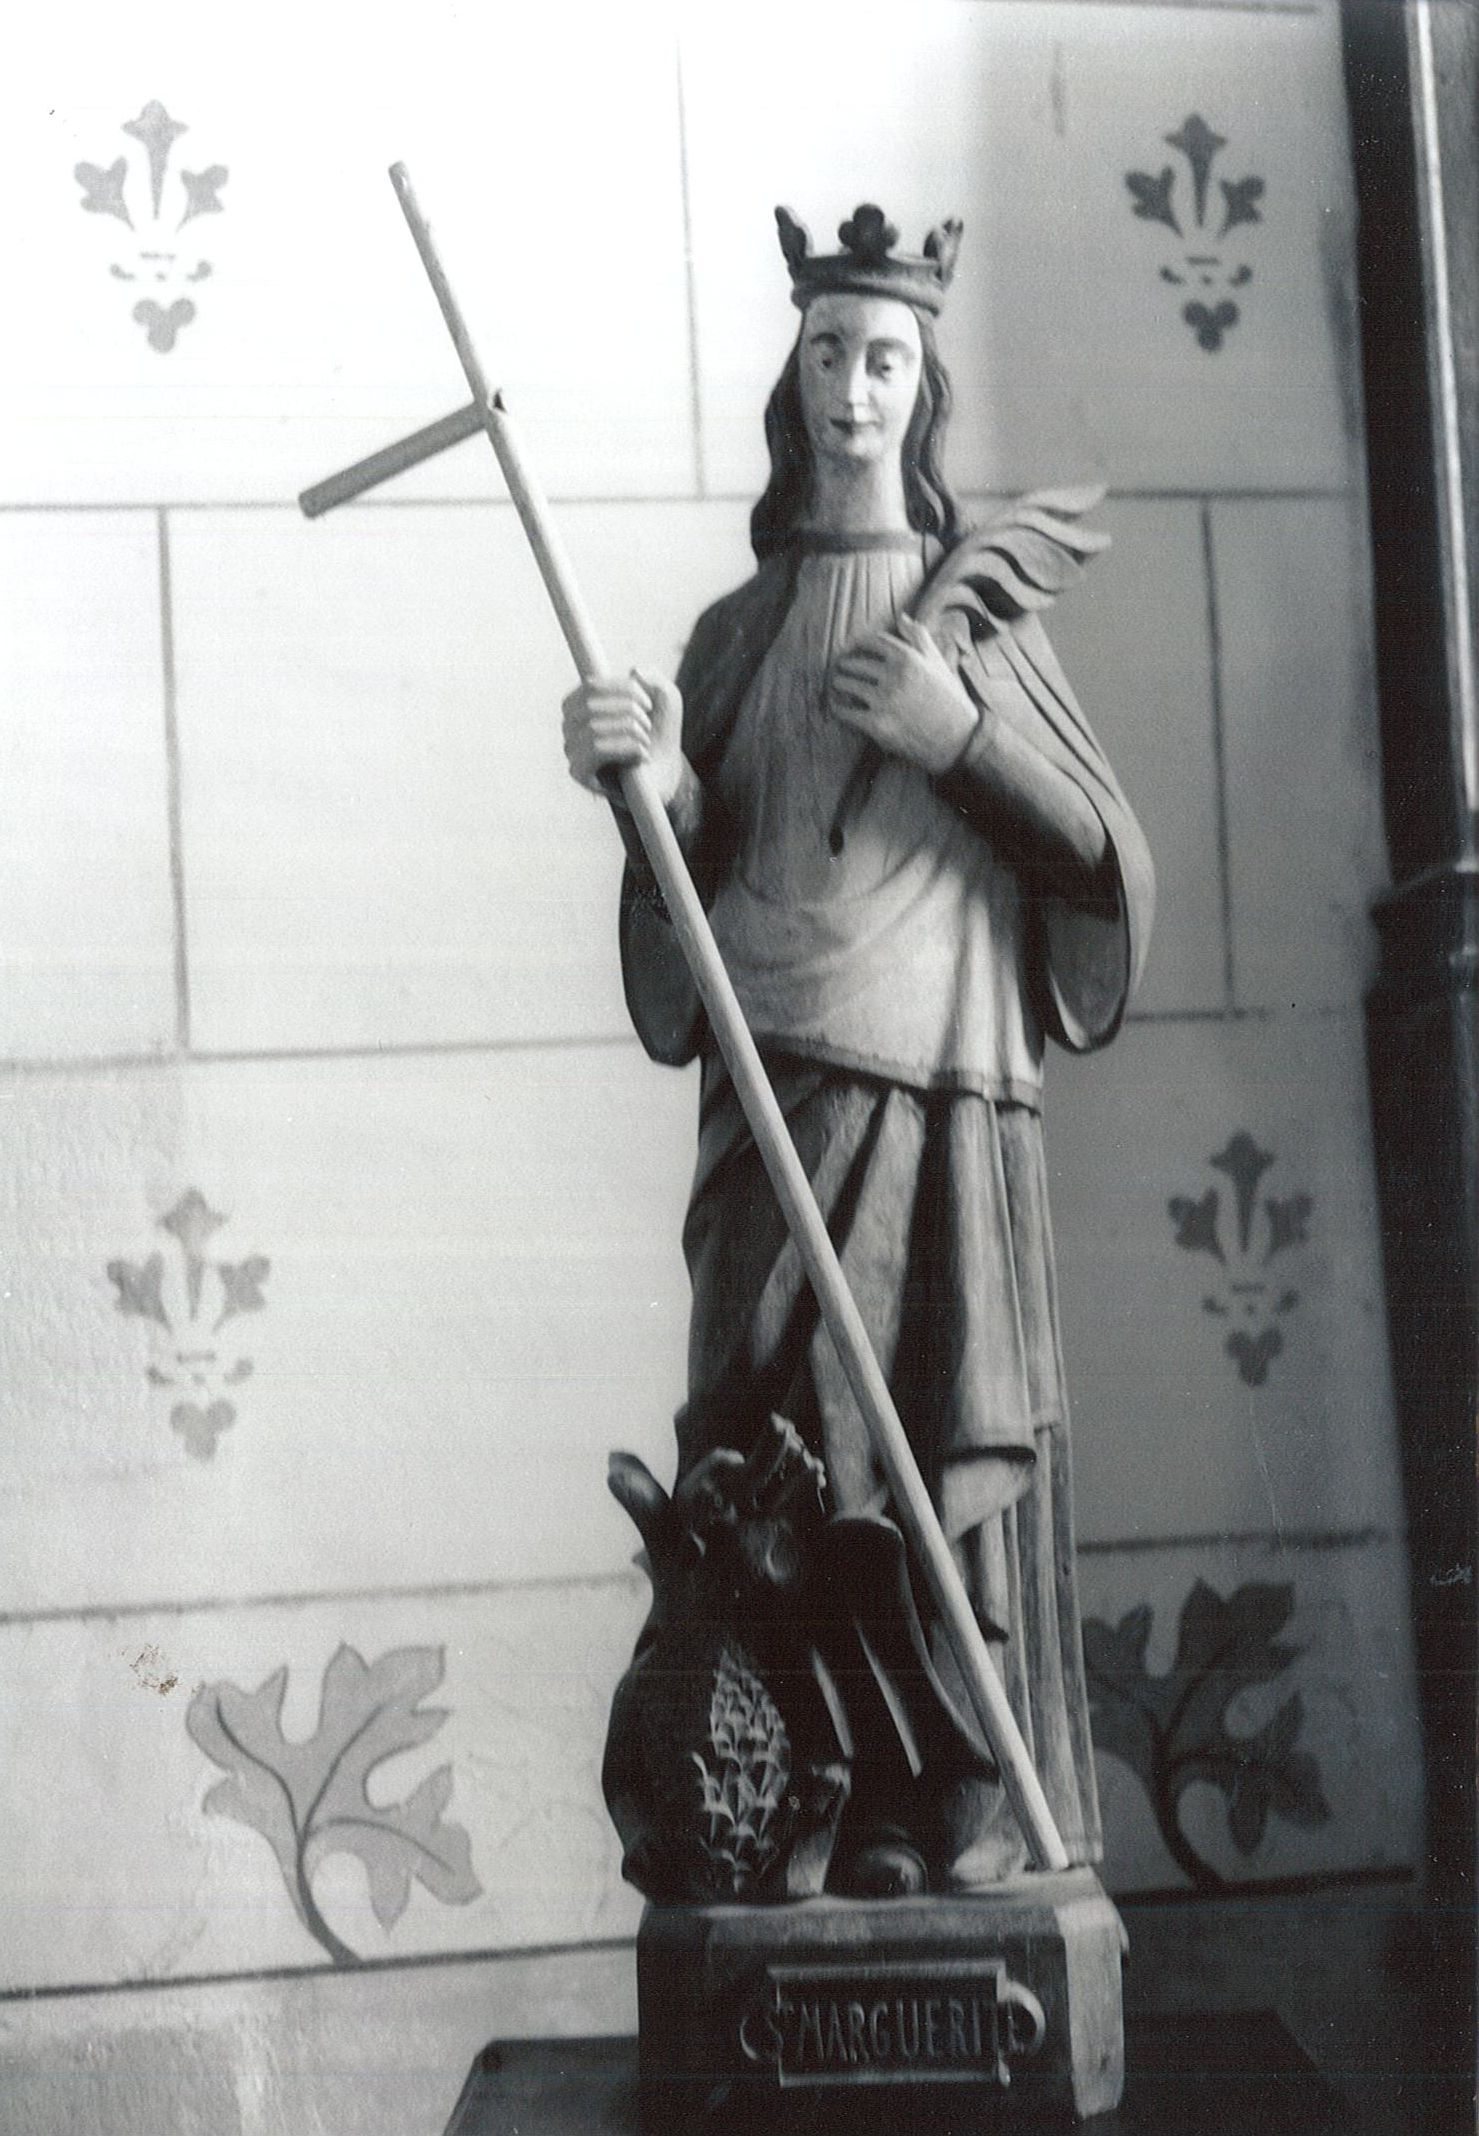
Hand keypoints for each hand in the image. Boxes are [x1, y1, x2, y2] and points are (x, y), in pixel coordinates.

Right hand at [561, 668, 683, 804]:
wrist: (663, 776)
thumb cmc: (657, 736)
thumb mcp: (665, 702)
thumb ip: (655, 679)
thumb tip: (635, 671)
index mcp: (583, 702)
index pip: (592, 685)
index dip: (623, 689)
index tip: (647, 702)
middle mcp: (570, 724)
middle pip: (590, 705)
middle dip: (628, 710)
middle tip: (647, 724)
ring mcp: (571, 748)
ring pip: (593, 727)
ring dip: (629, 731)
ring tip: (645, 742)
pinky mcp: (578, 771)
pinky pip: (595, 749)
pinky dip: (625, 747)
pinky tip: (641, 755)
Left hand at [827, 615, 977, 774]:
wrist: (958, 740)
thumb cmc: (949, 699)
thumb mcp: (938, 664)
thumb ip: (919, 638)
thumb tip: (901, 616)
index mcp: (908, 657)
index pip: (873, 641)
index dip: (861, 644)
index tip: (855, 649)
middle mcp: (894, 676)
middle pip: (855, 663)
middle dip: (846, 665)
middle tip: (841, 668)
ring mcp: (884, 700)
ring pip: (846, 684)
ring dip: (839, 683)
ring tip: (837, 684)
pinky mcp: (877, 724)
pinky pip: (845, 712)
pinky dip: (837, 708)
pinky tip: (836, 706)